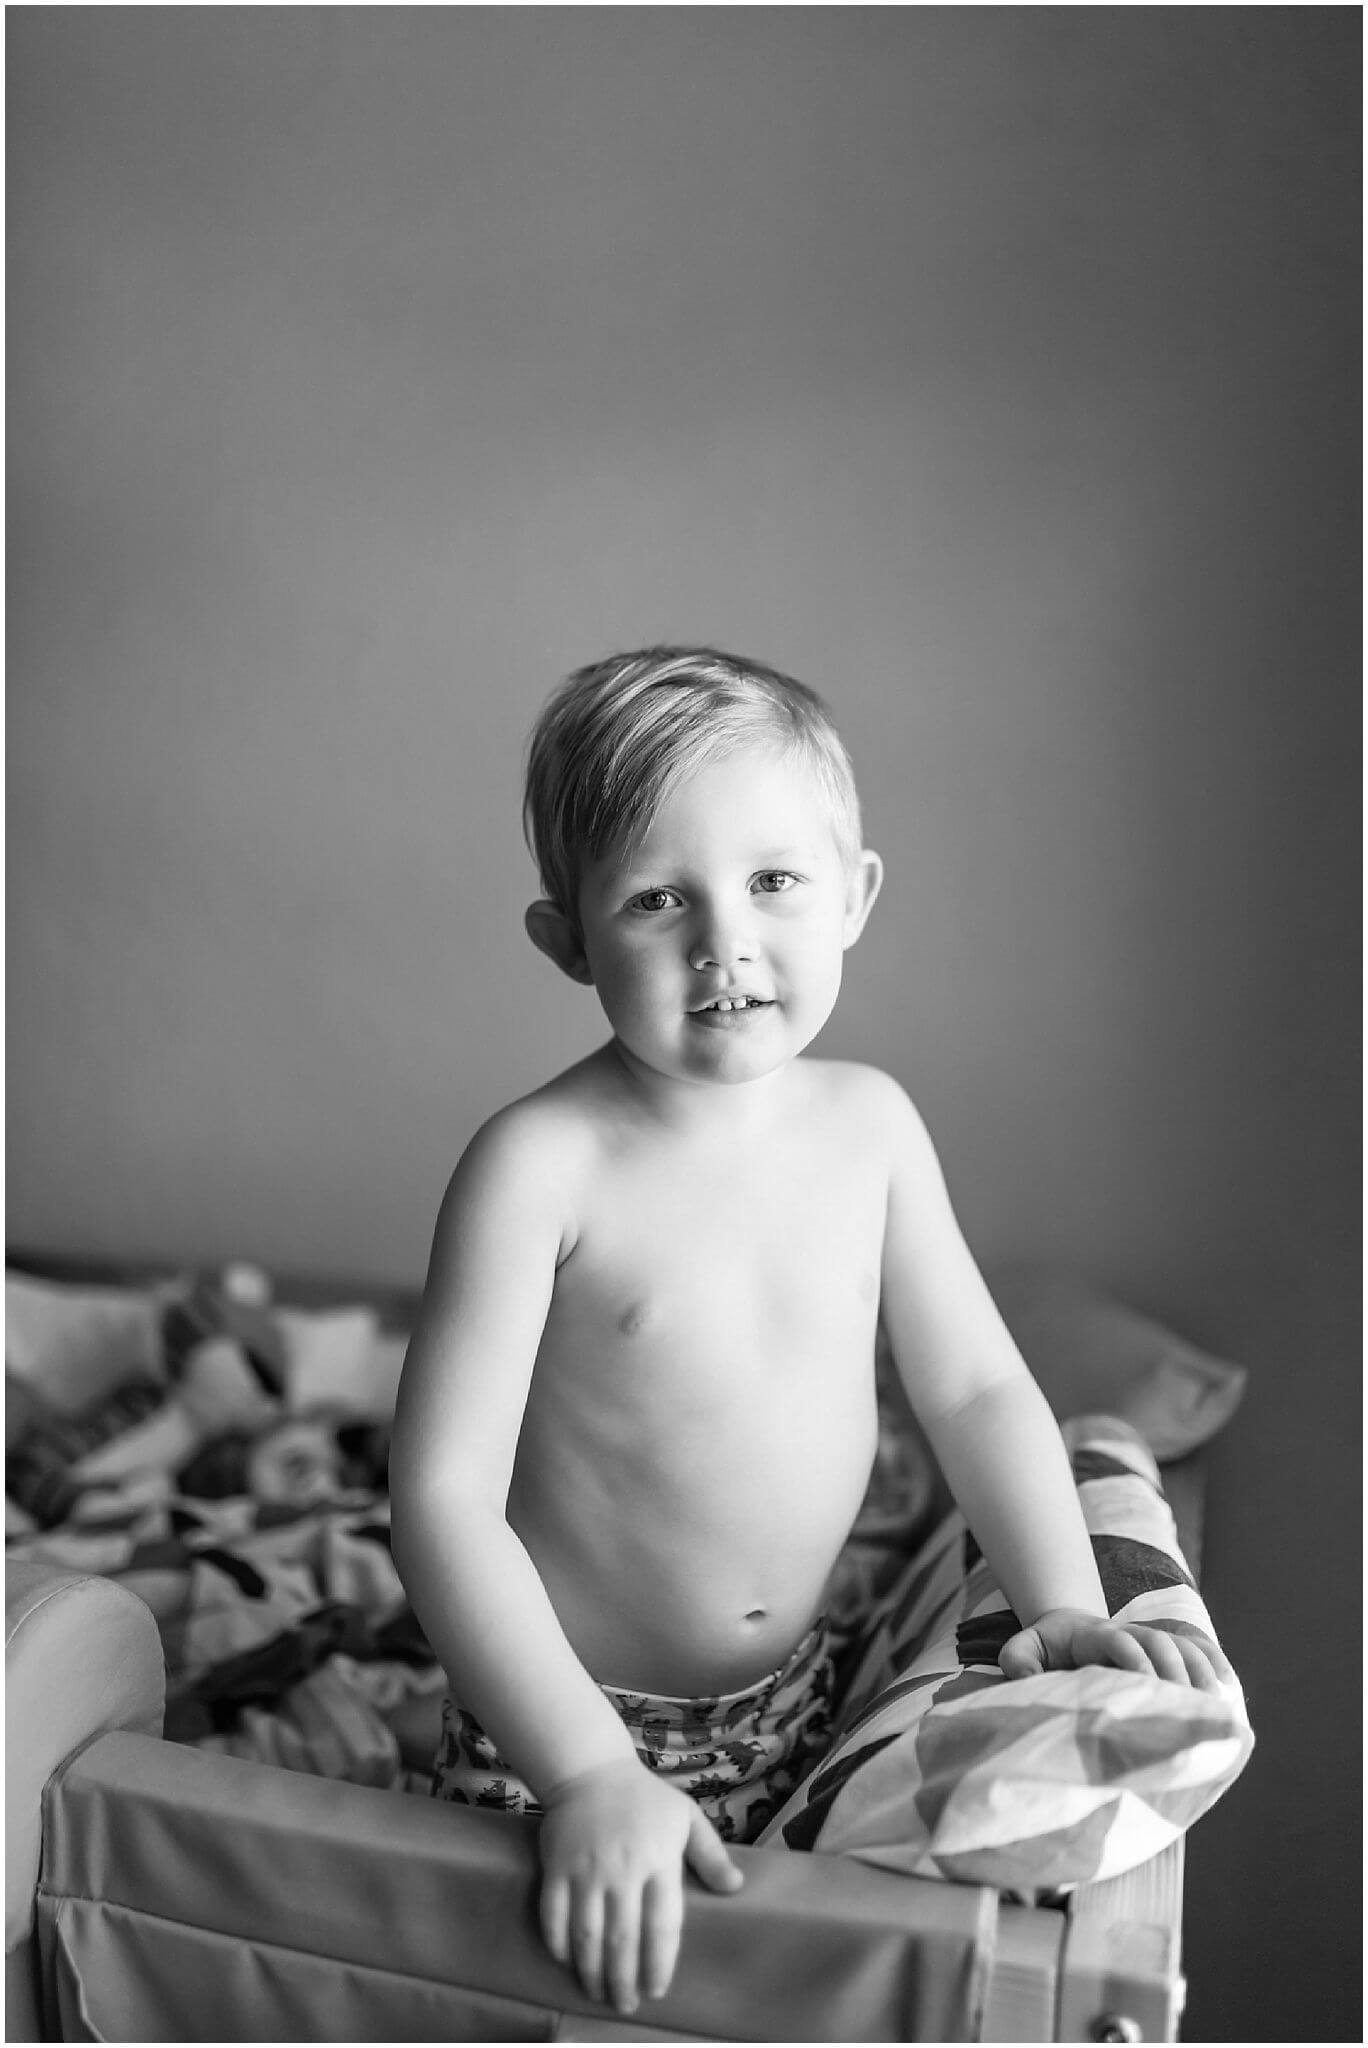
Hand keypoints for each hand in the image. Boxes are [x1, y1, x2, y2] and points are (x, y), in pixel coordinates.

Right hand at [538, 1757, 742, 2014]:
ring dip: (591, 1970)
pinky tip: (567, 1961)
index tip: (657, 1990)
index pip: (662, 1925)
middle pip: (622, 1939)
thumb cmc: (644, 1797)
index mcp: (659, 1861)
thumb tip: (736, 1888)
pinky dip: (558, 1943)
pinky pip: (552, 1914)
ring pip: (587, 1934)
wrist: (590, 1768)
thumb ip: (711, 1854)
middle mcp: (622, 1870)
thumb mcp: (686, 1817)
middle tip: (625, 2005)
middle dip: (623, 1979)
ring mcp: (586, 1870)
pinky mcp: (556, 1867)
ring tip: (597, 1992)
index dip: (659, 1963)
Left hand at [1000, 1606, 1235, 1691]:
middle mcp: (1130, 1633)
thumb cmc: (1045, 1647)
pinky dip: (1214, 1664)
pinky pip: (1197, 1650)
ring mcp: (1151, 1639)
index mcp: (1096, 1634)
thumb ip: (1018, 1658)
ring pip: (1184, 1646)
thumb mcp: (1022, 1648)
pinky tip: (1229, 1690)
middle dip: (1176, 1672)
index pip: (1122, 1642)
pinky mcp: (1166, 1650)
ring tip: (1216, 1706)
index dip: (1136, 1662)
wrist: (1067, 1629)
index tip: (1148, 1689)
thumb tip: (1027, 1678)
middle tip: (1188, 1708)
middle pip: (1161, 1643)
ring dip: (1201, 1671)